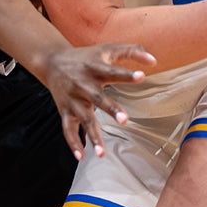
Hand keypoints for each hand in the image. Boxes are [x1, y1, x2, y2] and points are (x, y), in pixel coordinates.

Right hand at [41, 43, 155, 158]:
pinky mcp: (64, 111)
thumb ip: (131, 51)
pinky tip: (82, 156)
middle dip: (110, 109)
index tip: (141, 75)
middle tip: (124, 120)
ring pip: (83, 119)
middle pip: (97, 98)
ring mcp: (73, 100)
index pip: (112, 71)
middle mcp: (83, 85)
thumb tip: (154, 60)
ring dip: (92, 136)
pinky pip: (67, 130)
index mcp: (94, 68)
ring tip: (102, 153)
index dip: (126, 74)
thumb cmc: (86, 57)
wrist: (52, 61)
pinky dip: (73, 143)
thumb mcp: (107, 49)